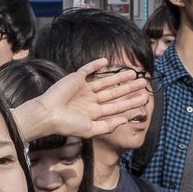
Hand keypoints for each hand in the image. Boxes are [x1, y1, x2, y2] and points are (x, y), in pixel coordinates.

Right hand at [14, 58, 150, 142]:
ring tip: (134, 73)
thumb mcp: (90, 130)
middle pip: (115, 93)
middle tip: (144, 84)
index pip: (117, 108)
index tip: (144, 100)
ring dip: (119, 77)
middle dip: (130, 89)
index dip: (131, 104)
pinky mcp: (75, 79)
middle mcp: (91, 100)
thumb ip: (108, 126)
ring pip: (106, 81)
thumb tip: (125, 120)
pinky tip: (107, 62)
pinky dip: (96, 65)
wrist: (48, 114)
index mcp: (94, 113)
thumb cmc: (67, 125)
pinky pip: (87, 70)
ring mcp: (84, 89)